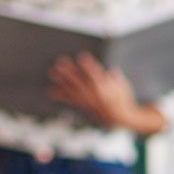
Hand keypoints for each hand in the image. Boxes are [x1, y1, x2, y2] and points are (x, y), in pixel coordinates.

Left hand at [48, 53, 164, 133]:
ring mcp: (87, 102)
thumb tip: (112, 70)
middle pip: (80, 81)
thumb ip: (115, 77)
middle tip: (61, 62)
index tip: (82, 56)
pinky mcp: (83, 106)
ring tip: (52, 72)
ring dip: (62, 81)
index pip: (96, 75)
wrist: (119, 118)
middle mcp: (94, 96)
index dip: (89, 65)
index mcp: (106, 89)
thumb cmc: (122, 98)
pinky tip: (51, 90)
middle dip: (69, 71)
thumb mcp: (123, 85)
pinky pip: (70, 100)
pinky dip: (60, 95)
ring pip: (72, 89)